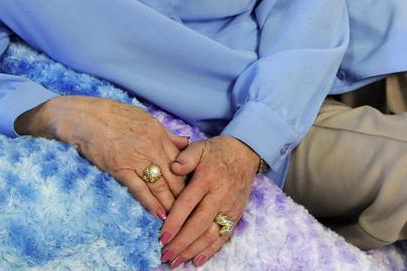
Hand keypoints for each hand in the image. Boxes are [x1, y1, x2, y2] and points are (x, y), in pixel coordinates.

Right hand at [15, 96, 188, 218]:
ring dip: (170, 204)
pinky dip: (150, 203)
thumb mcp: (144, 118)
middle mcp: (152, 146)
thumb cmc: (113, 115)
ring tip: (178, 218)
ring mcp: (137, 158)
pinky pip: (139, 189)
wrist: (84, 117)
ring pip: (160, 185)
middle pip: (175, 175)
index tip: (197, 191)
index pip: (183, 161)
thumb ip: (166, 133)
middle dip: (185, 195)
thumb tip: (185, 142)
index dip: (191, 178)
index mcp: (159, 133)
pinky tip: (158, 214)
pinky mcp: (120, 168)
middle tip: (192, 210)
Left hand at [159, 135, 259, 266]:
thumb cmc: (216, 152)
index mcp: (207, 178)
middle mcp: (220, 195)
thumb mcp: (199, 146)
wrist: (245, 153)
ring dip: (193, 250)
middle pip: (199, 224)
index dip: (174, 221)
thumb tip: (173, 167)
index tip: (161, 237)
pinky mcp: (236, 215)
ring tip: (176, 261)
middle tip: (165, 255)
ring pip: (211, 234)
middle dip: (181, 242)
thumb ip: (186, 157)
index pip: (188, 203)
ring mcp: (230, 207)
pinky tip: (197, 260)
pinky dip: (211, 250)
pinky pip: (223, 236)